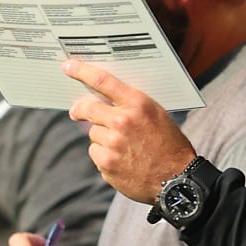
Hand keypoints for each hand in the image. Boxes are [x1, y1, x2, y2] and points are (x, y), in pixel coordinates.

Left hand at [64, 58, 194, 203]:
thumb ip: (130, 106)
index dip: (81, 71)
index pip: (102, 81)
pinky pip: (95, 152)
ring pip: (93, 133)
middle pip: (88, 108)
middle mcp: (122, 121)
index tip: (68, 67)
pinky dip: (104, 155)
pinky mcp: (106, 163)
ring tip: (123, 146)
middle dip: (79, 109)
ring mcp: (112, 143)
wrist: (177, 178)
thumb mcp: (156, 115)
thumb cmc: (169, 145)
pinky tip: (121, 160)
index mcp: (138, 104)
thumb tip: (103, 100)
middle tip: (76, 111)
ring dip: (101, 137)